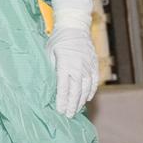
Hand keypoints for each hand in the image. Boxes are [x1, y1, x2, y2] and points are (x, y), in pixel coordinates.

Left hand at [46, 0, 99, 116]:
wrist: (74, 25)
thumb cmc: (57, 40)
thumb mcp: (48, 53)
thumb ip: (50, 69)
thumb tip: (48, 86)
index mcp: (65, 64)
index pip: (63, 87)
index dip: (62, 101)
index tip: (60, 111)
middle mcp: (78, 66)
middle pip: (76, 91)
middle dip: (72, 105)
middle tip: (68, 116)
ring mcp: (88, 65)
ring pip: (86, 88)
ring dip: (81, 100)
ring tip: (76, 110)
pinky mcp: (94, 63)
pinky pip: (94, 81)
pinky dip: (91, 91)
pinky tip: (87, 99)